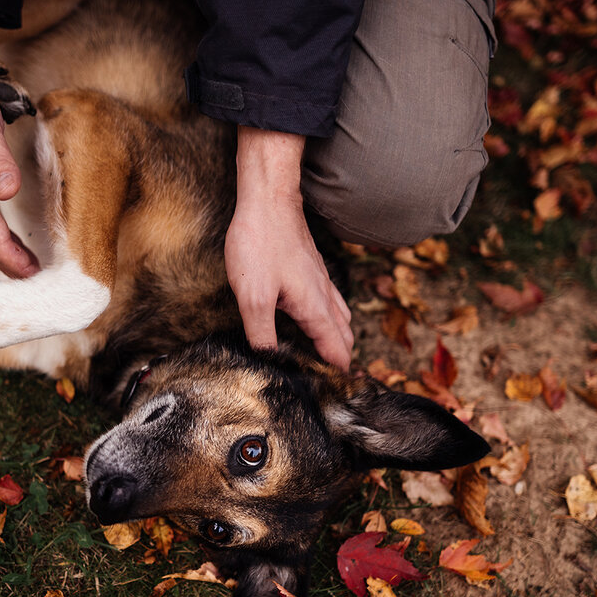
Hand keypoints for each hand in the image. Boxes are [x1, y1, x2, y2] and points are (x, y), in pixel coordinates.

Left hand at [225, 127, 352, 369]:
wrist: (267, 200)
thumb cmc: (260, 245)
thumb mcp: (253, 297)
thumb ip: (262, 334)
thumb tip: (269, 360)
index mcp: (315, 309)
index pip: (336, 351)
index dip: (335, 375)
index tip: (332, 396)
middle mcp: (325, 297)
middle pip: (343, 337)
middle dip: (340, 360)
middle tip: (329, 383)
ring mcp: (321, 281)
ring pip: (339, 318)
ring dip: (336, 340)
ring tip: (326, 359)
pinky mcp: (311, 269)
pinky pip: (330, 302)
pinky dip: (330, 319)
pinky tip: (316, 318)